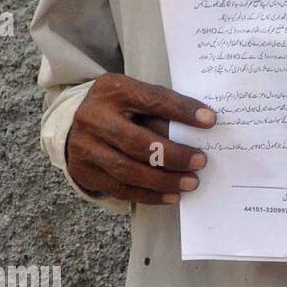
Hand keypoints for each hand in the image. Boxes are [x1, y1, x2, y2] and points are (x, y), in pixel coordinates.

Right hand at [66, 73, 215, 204]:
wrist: (75, 122)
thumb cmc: (119, 107)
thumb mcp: (136, 95)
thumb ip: (162, 108)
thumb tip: (202, 127)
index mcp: (113, 90)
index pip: (152, 100)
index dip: (182, 111)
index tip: (210, 121)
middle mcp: (93, 117)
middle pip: (137, 141)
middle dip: (173, 154)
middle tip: (201, 161)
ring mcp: (84, 146)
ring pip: (128, 170)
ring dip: (163, 180)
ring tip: (190, 182)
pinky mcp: (83, 171)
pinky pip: (120, 188)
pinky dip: (149, 195)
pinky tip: (171, 196)